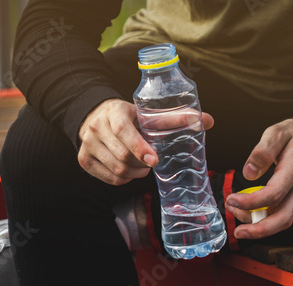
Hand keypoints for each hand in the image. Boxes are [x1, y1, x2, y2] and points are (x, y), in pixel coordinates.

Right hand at [78, 99, 213, 185]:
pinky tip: (130, 170)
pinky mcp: (84, 159)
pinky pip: (109, 179)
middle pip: (122, 156)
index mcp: (114, 113)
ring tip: (142, 166)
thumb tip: (207, 121)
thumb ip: (175, 118)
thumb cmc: (128, 116)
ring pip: (117, 170)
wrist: (95, 115)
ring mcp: (87, 145)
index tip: (154, 160)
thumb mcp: (147, 113)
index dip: (140, 148)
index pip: (124, 131)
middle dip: (141, 164)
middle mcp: (96, 127)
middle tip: (151, 162)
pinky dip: (124, 179)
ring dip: (135, 173)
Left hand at [225, 111, 292, 238]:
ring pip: (284, 219)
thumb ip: (263, 151)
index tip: (231, 200)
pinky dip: (267, 217)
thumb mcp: (278, 132)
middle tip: (238, 232)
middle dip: (259, 230)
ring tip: (238, 216)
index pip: (274, 194)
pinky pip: (285, 212)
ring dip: (261, 225)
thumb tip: (249, 172)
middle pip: (283, 218)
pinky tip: (250, 211)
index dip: (251, 202)